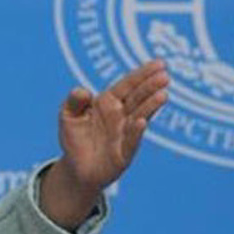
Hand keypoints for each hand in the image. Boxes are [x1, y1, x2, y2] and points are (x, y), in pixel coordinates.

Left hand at [40, 60, 168, 229]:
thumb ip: (73, 102)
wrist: (77, 170)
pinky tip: (141, 122)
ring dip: (150, 106)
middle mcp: (121, 116)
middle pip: (138, 98)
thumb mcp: (68, 116)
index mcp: (109, 102)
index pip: (128, 85)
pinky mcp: (123, 154)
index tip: (159, 63)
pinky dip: (135, 132)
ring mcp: (125, 134)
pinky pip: (130, 142)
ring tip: (162, 95)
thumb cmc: (75, 139)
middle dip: (150, 87)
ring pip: (139, 117)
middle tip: (165, 76)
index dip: (142, 74)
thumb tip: (83, 91)